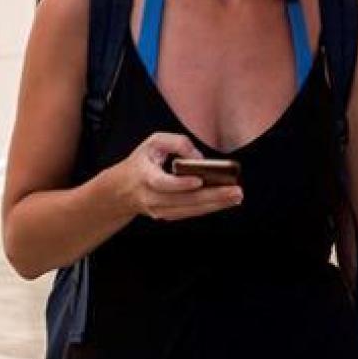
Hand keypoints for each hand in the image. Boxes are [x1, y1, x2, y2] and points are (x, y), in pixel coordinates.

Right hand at [109, 133, 243, 220]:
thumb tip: (199, 158)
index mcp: (145, 177)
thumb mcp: (153, 143)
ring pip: (190, 210)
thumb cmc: (141, 163)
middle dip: (212, 196)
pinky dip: (208, 208)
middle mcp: (152, 198)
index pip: (163, 184)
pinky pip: (190, 213)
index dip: (180, 183)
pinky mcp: (167, 216)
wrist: (122, 189)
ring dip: (215, 204)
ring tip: (235, 197)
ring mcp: (159, 210)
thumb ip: (176, 142)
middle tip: (234, 191)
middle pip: (184, 200)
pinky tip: (224, 202)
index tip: (199, 180)